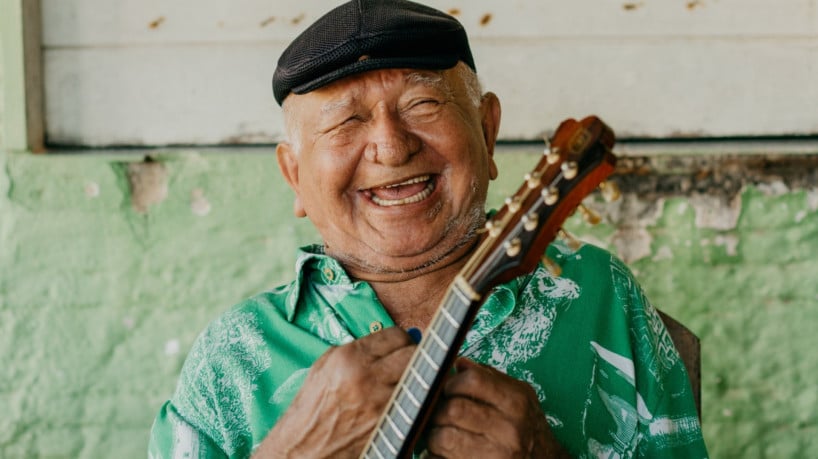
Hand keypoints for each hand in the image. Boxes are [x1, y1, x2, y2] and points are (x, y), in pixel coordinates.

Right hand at [254, 327, 415, 458]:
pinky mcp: (390, 423)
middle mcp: (366, 378)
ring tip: (403, 382)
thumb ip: (353, 351)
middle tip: (406, 362)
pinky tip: (402, 400)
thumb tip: (381, 343)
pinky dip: (413, 399)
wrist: (304, 451)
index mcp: (348, 359)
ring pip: (417, 378)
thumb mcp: (323, 369)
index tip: (398, 346)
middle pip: (411, 353)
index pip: (394, 335)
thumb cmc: (311, 412)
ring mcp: (381, 402)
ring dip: (413, 378)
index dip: (399, 340)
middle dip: (411, 355)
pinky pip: (415, 402)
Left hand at [425, 358, 567, 458]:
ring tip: (440, 433)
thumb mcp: (520, 396)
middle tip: (438, 412)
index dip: (452, 382)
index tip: (447, 388)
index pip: (473, 381)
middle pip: (454, 409)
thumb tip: (459, 363)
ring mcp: (497, 454)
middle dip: (438, 410)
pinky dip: (436, 455)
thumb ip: (490, 378)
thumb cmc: (528, 427)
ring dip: (434, 435)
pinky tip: (445, 451)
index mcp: (516, 402)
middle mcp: (509, 429)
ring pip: (444, 438)